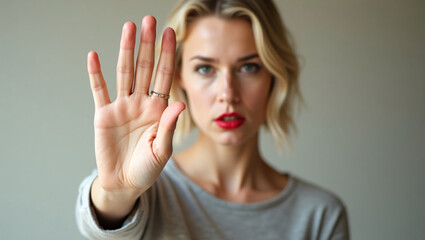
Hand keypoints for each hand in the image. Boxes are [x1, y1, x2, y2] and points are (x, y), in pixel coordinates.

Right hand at [87, 16, 184, 199]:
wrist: (125, 183)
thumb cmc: (148, 169)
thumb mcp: (162, 150)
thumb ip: (169, 127)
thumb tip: (179, 103)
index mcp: (158, 108)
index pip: (164, 76)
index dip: (167, 54)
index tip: (171, 32)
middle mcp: (141, 102)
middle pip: (145, 67)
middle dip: (147, 44)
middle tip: (149, 20)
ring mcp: (122, 106)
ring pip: (124, 72)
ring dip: (126, 50)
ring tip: (128, 28)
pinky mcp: (104, 115)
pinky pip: (99, 90)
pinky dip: (96, 74)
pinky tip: (94, 56)